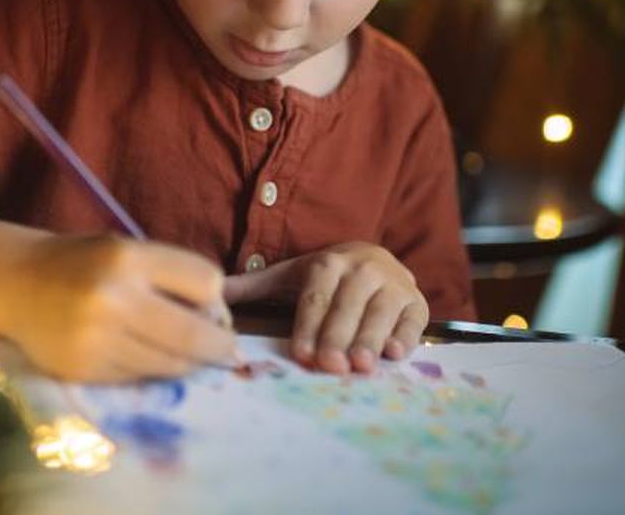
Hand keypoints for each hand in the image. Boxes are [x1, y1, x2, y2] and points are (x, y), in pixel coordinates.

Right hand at [9, 233, 236, 381]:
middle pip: (195, 334)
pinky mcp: (85, 370)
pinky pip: (139, 378)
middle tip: (225, 350)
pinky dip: (151, 370)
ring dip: (188, 363)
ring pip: (171, 364)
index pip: (206, 282)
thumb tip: (220, 319)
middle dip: (219, 346)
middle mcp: (115, 298)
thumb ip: (170, 276)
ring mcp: (98, 339)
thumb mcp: (126, 250)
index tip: (214, 309)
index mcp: (129, 257)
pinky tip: (142, 355)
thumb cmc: (81, 263)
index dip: (216, 300)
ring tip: (185, 353)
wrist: (15, 283)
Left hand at [224, 243, 427, 373]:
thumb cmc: (324, 277)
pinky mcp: (417, 301)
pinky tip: (395, 354)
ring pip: (382, 311)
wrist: (373, 258)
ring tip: (362, 366)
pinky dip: (406, 335)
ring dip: (372, 338)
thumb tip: (207, 293)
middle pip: (349, 305)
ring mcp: (394, 282)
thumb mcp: (289, 276)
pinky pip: (413, 318)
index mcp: (329, 261)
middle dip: (339, 337)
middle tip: (331, 367)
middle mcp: (364, 267)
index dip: (309, 325)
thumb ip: (251, 286)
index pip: (317, 296)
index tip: (302, 354)